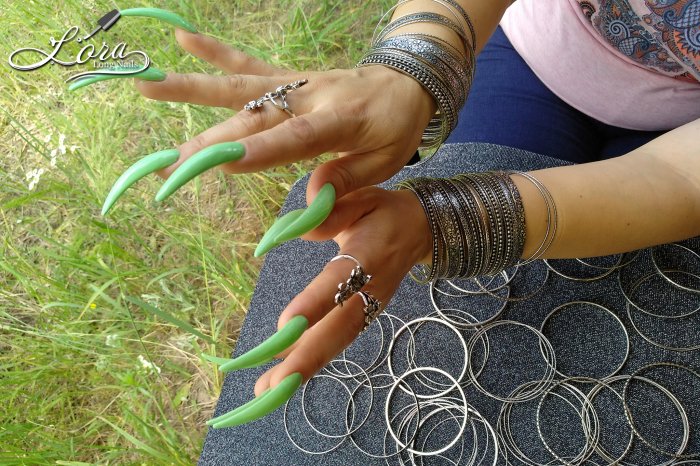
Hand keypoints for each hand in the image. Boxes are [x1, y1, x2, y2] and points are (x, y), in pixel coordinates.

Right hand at [135, 30, 435, 200]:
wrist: (407, 81)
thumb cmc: (396, 127)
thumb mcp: (386, 160)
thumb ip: (348, 177)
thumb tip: (310, 198)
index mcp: (340, 121)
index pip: (296, 138)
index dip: (262, 151)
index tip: (225, 165)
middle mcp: (310, 97)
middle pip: (255, 119)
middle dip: (211, 142)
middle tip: (170, 163)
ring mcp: (296, 83)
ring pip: (240, 88)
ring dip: (193, 89)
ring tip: (149, 85)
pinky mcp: (288, 77)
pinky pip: (250, 65)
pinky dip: (217, 53)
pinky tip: (182, 39)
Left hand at [205, 186, 431, 426]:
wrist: (420, 229)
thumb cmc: (382, 211)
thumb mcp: (361, 196)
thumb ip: (330, 210)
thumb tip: (294, 228)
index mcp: (370, 253)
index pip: (341, 280)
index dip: (316, 304)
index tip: (286, 326)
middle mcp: (372, 288)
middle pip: (340, 327)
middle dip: (306, 358)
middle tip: (271, 387)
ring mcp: (372, 306)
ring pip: (338, 341)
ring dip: (304, 367)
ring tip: (267, 391)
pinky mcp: (366, 315)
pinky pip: (338, 340)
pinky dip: (312, 359)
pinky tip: (282, 375)